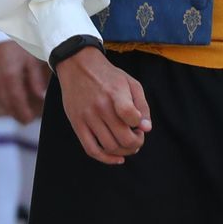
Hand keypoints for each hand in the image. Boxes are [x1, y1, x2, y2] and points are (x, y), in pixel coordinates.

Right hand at [0, 41, 50, 123]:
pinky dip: (1, 98)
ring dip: (8, 106)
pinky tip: (9, 99)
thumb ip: (36, 80)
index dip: (23, 113)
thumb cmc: (19, 43)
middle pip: (5, 103)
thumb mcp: (32, 59)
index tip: (29, 120)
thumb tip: (40, 97)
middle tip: (26, 120)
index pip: (16, 102)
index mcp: (9, 76)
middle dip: (15, 113)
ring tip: (19, 111)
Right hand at [55, 47, 150, 164]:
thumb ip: (142, 106)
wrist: (77, 65)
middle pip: (124, 139)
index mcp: (115, 94)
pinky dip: (106, 159)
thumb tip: (146, 129)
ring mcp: (86, 116)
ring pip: (110, 147)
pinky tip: (117, 158)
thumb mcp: (131, 83)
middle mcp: (100, 107)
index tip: (138, 123)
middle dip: (136, 143)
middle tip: (135, 136)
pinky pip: (91, 149)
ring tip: (126, 141)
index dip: (139, 125)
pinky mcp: (76, 123)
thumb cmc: (108, 75)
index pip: (131, 117)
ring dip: (124, 151)